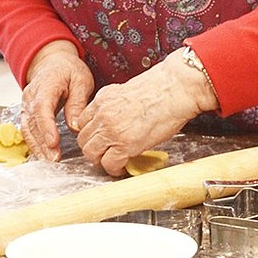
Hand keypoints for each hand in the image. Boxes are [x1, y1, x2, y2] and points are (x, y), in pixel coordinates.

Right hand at [19, 42, 94, 161]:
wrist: (52, 62)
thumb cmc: (68, 70)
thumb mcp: (81, 80)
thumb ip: (77, 103)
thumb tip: (75, 126)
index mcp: (46, 84)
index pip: (42, 107)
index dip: (46, 126)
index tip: (54, 142)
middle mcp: (31, 95)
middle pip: (32, 121)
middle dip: (42, 142)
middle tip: (55, 158)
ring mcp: (26, 104)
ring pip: (27, 127)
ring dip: (37, 146)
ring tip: (50, 160)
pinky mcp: (26, 112)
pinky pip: (27, 129)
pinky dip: (33, 143)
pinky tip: (43, 154)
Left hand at [74, 49, 217, 174]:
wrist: (175, 89)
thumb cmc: (160, 88)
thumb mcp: (127, 91)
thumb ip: (115, 105)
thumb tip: (116, 118)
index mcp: (102, 99)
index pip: (82, 121)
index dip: (90, 133)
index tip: (98, 139)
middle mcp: (102, 114)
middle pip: (83, 139)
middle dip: (92, 148)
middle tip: (103, 153)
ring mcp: (111, 130)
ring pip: (91, 153)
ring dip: (100, 160)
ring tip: (112, 161)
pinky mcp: (125, 145)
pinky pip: (109, 163)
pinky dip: (114, 169)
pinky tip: (122, 167)